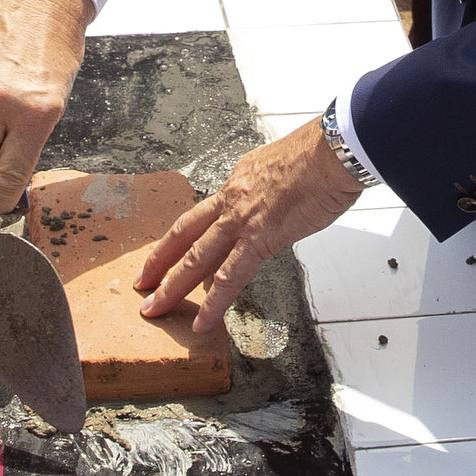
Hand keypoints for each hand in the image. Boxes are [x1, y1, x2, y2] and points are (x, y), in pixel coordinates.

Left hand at [136, 118, 365, 344]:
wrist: (333, 152)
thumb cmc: (321, 155)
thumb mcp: (285, 167)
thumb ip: (274, 189)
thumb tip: (279, 201)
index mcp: (238, 181)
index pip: (204, 213)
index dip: (184, 234)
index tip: (173, 249)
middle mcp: (231, 199)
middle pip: (185, 235)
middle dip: (160, 262)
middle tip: (142, 282)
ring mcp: (241, 220)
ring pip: (196, 259)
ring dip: (172, 287)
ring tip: (154, 309)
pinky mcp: (260, 239)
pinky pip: (230, 278)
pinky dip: (214, 305)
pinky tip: (202, 324)